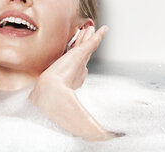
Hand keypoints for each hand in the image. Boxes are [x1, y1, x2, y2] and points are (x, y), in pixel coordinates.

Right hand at [28, 25, 115, 139]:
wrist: (50, 98)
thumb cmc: (60, 109)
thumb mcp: (83, 120)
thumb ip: (98, 128)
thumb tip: (114, 137)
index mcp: (72, 81)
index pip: (80, 68)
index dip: (82, 61)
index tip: (85, 58)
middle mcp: (73, 69)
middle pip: (81, 53)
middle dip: (83, 43)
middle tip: (86, 35)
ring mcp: (74, 61)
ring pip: (84, 45)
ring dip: (87, 36)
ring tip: (90, 28)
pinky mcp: (77, 54)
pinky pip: (91, 42)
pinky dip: (97, 35)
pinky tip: (103, 29)